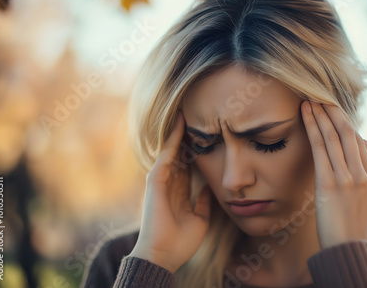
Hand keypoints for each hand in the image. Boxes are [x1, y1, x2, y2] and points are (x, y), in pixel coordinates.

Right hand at [129, 110, 211, 272]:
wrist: (164, 255)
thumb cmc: (181, 242)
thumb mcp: (200, 219)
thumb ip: (203, 202)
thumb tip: (210, 189)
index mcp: (179, 191)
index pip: (189, 164)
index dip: (198, 149)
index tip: (209, 133)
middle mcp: (169, 182)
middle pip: (181, 153)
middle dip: (190, 135)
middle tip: (201, 113)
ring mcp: (161, 179)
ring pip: (173, 149)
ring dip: (181, 131)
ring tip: (190, 109)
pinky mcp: (156, 179)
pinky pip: (167, 153)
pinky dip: (173, 137)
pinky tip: (181, 122)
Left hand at [301, 101, 366, 248]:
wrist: (347, 250)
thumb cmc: (351, 229)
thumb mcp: (364, 203)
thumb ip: (364, 177)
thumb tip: (360, 151)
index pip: (360, 143)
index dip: (346, 124)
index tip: (333, 111)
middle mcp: (363, 174)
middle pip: (349, 134)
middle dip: (334, 112)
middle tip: (321, 96)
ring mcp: (348, 178)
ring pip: (334, 136)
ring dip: (321, 115)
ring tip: (310, 100)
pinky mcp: (330, 183)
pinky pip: (320, 148)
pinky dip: (313, 128)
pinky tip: (306, 114)